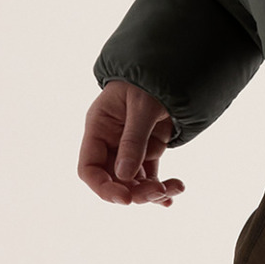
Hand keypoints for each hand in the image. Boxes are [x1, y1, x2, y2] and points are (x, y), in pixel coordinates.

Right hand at [77, 80, 184, 206]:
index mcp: (99, 127)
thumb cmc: (150, 79)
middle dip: (135, 191)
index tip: (124, 199)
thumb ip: (134, 139)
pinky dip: (160, 186)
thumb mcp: (143, 105)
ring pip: (134, 181)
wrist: (173, 64)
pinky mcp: (148, 148)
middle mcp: (111, 141)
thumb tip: (124, 176)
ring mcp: (129, 147)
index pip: (89, 168)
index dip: (103, 187)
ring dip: (152, 190)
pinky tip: (171, 197)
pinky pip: (149, 174)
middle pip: (114, 180)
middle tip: (158, 192)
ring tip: (175, 189)